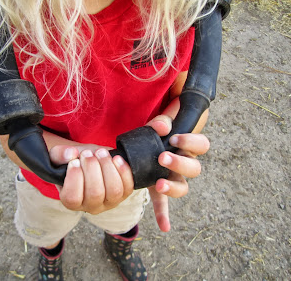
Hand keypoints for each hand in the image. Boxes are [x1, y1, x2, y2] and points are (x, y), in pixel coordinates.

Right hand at [49, 145, 133, 213]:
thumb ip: (60, 154)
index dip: (74, 179)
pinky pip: (127, 186)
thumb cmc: (73, 161)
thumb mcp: (60, 156)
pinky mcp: (123, 194)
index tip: (75, 161)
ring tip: (100, 152)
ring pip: (113, 191)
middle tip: (87, 153)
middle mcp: (91, 206)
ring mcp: (109, 202)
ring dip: (108, 168)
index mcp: (71, 201)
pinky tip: (116, 158)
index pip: (72, 198)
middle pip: (95, 194)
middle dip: (92, 169)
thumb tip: (71, 154)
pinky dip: (123, 171)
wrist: (89, 160)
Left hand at [146, 115, 209, 231]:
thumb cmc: (158, 133)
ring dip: (173, 187)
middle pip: (194, 169)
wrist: (148, 143)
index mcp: (188, 147)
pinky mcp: (159, 189)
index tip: (173, 139)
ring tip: (159, 184)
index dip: (191, 142)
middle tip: (162, 158)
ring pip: (183, 187)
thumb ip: (161, 122)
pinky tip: (164, 227)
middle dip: (179, 164)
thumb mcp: (158, 125)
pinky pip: (164, 204)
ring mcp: (174, 178)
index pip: (202, 145)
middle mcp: (185, 165)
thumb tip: (163, 128)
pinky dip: (163, 215)